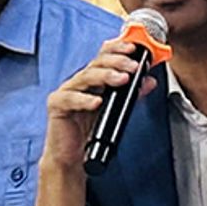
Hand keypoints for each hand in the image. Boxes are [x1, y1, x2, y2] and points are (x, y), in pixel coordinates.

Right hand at [41, 39, 157, 171]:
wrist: (70, 156)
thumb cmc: (89, 131)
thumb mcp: (116, 109)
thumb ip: (132, 94)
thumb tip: (149, 81)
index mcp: (93, 79)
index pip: (104, 56)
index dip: (117, 49)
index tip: (133, 48)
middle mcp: (80, 82)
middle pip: (96, 63)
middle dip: (117, 61)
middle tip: (133, 66)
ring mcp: (67, 92)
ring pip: (86, 77)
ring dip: (106, 76)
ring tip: (122, 79)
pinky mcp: (57, 105)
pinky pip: (70, 99)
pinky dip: (84, 99)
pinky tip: (97, 102)